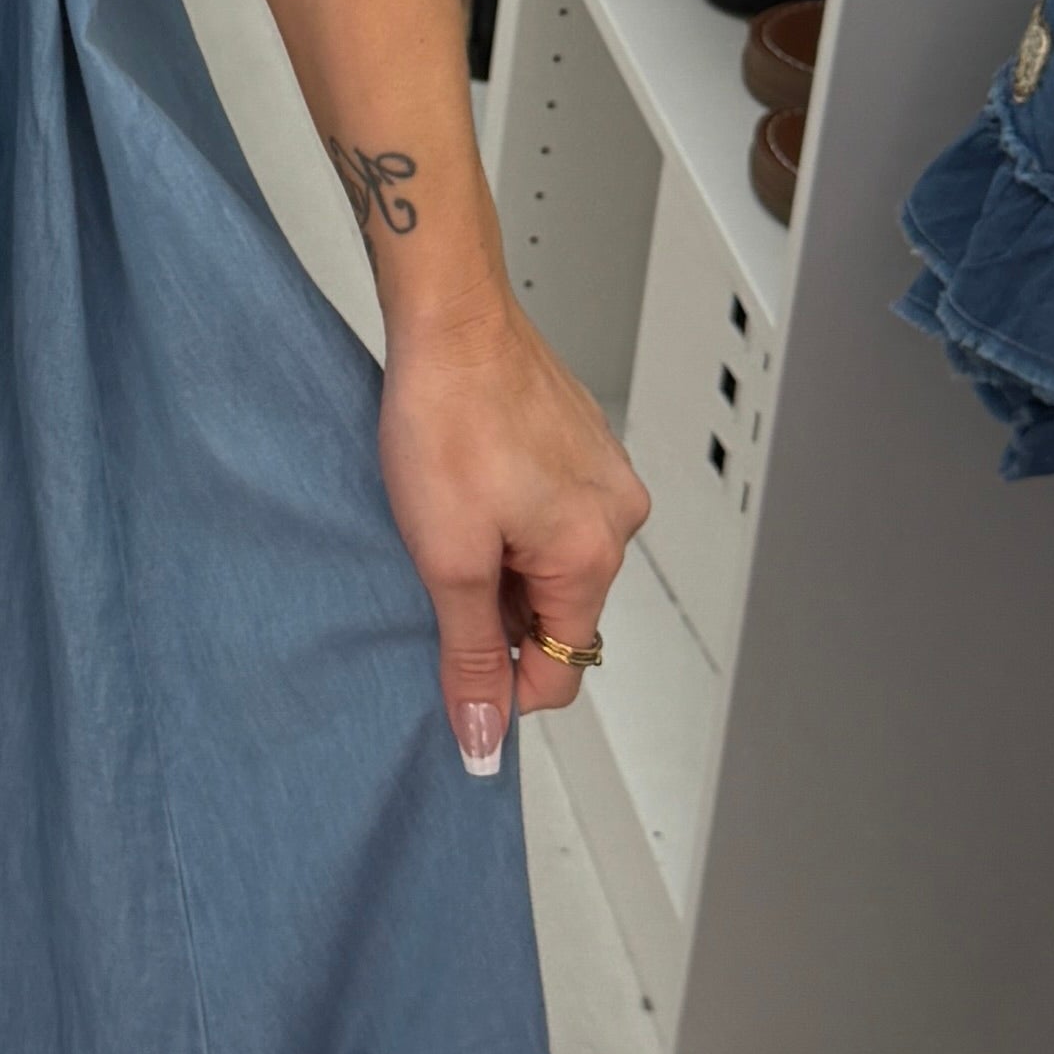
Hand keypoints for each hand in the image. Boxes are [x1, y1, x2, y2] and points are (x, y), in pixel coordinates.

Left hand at [375, 290, 647, 776]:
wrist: (450, 317)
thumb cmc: (448, 417)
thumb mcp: (447, 559)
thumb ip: (469, 654)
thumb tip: (485, 736)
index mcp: (594, 554)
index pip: (563, 669)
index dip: (504, 685)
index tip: (455, 675)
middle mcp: (616, 516)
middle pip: (558, 614)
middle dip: (496, 611)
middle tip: (438, 568)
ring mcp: (603, 476)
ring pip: (550, 562)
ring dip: (500, 562)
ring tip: (451, 515)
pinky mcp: (581, 445)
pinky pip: (549, 513)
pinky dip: (508, 518)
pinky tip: (467, 484)